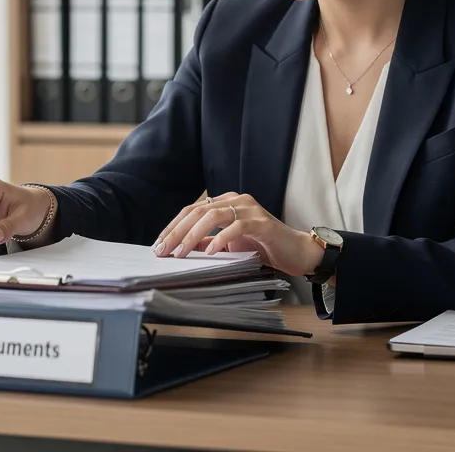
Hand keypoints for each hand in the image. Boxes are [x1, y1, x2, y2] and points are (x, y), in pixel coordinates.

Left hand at [151, 192, 325, 276]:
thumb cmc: (263, 247)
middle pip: (198, 210)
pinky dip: (220, 239)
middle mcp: (237, 200)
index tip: (159, 245)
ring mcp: (250, 209)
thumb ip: (207, 242)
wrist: (296, 253)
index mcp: (226, 202)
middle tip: (163, 250)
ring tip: (181, 252)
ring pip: (213, 215)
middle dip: (177, 232)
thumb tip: (180, 247)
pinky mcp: (262, 222)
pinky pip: (236, 227)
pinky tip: (210, 252)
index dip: (173, 227)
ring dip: (193, 235)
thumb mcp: (228, 245)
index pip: (192, 210)